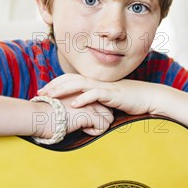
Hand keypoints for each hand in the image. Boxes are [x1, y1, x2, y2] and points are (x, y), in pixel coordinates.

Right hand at [33, 92, 113, 139]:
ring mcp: (89, 104)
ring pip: (109, 118)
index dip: (95, 115)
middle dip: (100, 121)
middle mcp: (87, 96)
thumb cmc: (44, 115)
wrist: (37, 116)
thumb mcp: (61, 107)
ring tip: (82, 127)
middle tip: (84, 125)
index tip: (81, 120)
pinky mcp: (89, 113)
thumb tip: (74, 118)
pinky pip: (103, 126)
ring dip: (98, 126)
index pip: (100, 104)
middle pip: (108, 110)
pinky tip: (81, 129)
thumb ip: (71, 108)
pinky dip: (95, 132)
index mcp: (81, 92)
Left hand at [38, 74, 159, 115]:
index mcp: (95, 82)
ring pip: (79, 84)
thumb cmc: (129, 100)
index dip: (56, 83)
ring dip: (63, 90)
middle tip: (39, 93)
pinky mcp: (113, 94)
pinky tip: (74, 104)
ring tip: (50, 96)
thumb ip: (95, 101)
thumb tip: (83, 108)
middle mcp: (97, 81)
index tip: (43, 91)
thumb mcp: (108, 100)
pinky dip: (84, 98)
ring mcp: (104, 87)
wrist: (148, 97)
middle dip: (53, 86)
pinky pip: (95, 95)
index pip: (71, 79)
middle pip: (70, 79)